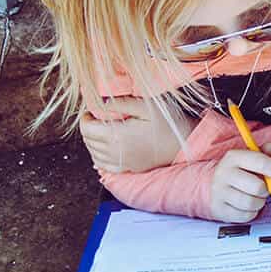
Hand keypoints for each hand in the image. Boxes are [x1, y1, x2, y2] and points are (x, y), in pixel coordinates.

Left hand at [80, 96, 198, 172]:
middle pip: (88, 140)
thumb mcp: (145, 105)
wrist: (185, 143)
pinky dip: (99, 156)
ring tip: (102, 130)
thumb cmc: (167, 122)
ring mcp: (122, 163)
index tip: (92, 110)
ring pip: (93, 153)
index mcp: (117, 135)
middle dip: (89, 127)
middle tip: (97, 117)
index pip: (87, 128)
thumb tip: (98, 103)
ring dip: (93, 141)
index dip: (85, 118)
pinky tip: (106, 147)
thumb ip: (120, 103)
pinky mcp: (128, 169)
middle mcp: (116, 152)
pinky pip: (103, 166)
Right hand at [209, 142, 270, 222]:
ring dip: (259, 202)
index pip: (260, 161)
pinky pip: (245, 216)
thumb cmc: (245, 168)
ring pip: (251, 203)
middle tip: (264, 187)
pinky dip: (252, 212)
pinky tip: (248, 205)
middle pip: (258, 187)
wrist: (217, 182)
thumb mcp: (263, 153)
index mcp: (235, 156)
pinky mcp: (220, 209)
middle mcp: (224, 173)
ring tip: (255, 196)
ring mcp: (219, 192)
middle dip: (266, 189)